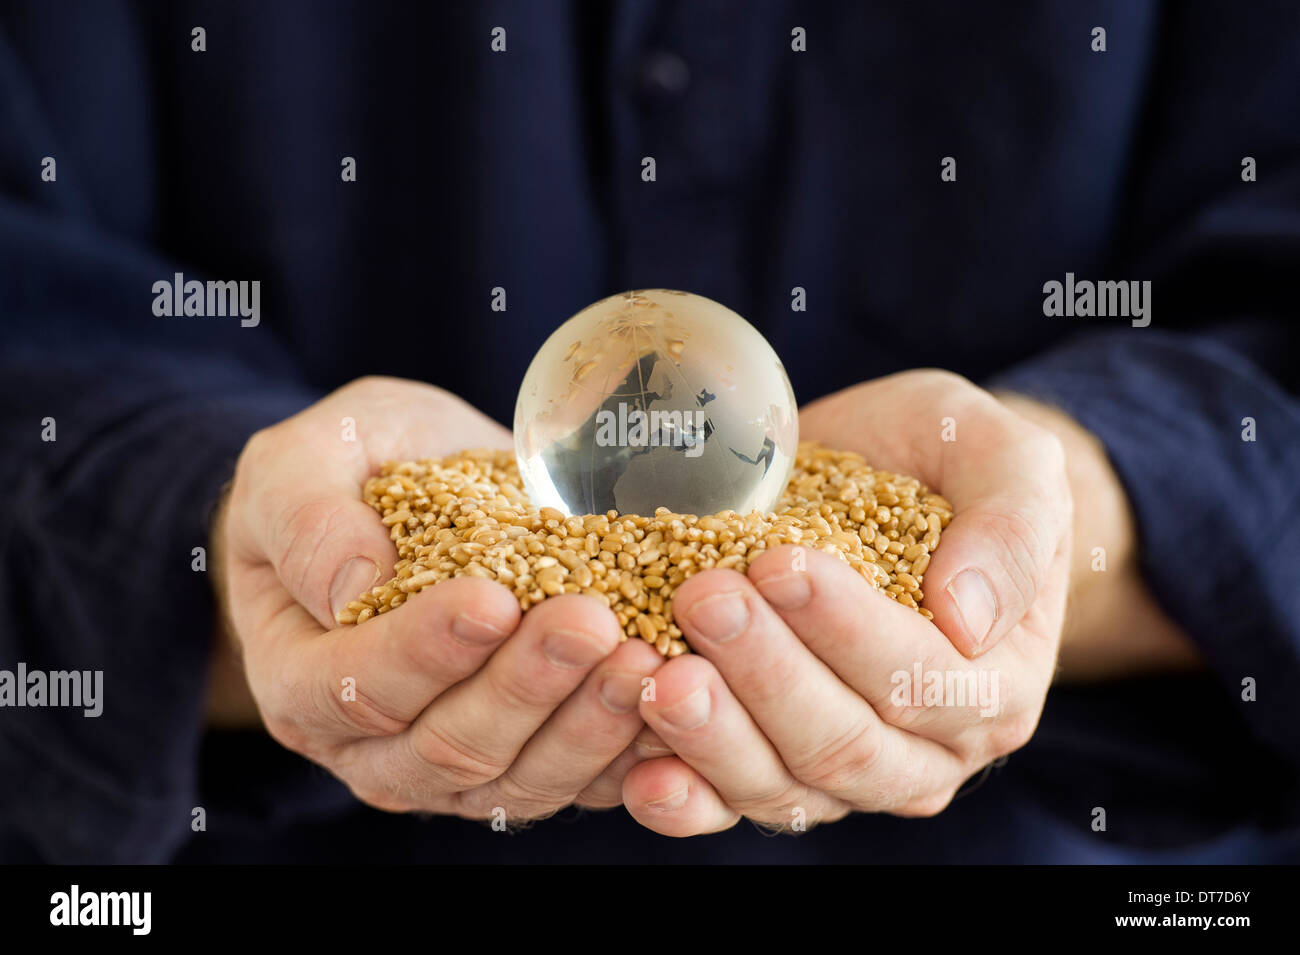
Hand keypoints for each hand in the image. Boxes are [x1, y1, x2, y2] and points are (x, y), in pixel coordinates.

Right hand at [211, 376, 661, 819]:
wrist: (410, 492)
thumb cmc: (345, 473)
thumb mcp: (302, 463)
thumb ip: (307, 518)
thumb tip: (354, 587)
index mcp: (300, 678)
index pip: (354, 689)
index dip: (423, 652)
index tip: (491, 599)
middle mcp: (373, 746)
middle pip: (449, 746)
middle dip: (525, 686)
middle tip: (587, 621)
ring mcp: (456, 765)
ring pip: (523, 777)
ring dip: (588, 724)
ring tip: (645, 657)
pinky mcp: (529, 759)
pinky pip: (582, 778)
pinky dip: (631, 746)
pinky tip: (675, 693)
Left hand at [619, 370, 1072, 832]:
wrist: (891, 478)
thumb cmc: (952, 465)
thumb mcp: (1006, 457)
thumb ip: (1011, 526)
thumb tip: (967, 616)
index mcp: (994, 686)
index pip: (920, 682)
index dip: (846, 631)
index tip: (778, 565)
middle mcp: (924, 751)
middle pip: (843, 746)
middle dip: (766, 676)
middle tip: (702, 601)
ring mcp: (842, 771)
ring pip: (781, 786)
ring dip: (713, 738)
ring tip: (653, 677)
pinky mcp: (772, 765)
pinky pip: (727, 804)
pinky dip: (682, 796)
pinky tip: (637, 768)